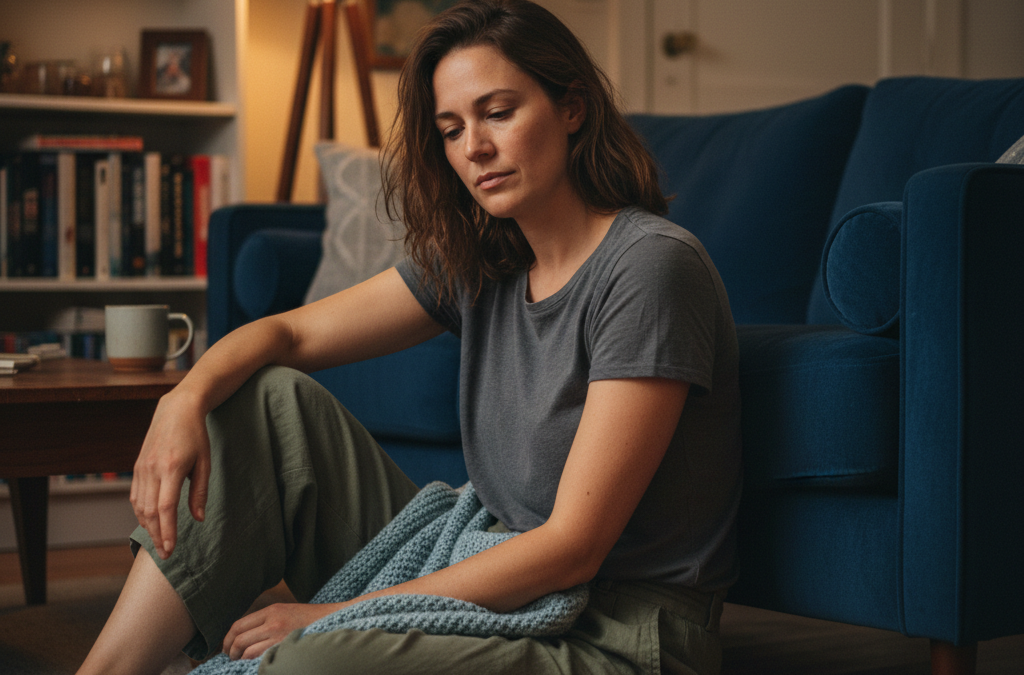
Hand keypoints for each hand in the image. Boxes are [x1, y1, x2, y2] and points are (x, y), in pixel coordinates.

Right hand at [130, 389, 211, 559]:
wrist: (176, 409)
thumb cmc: (196, 435)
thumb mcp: (205, 462)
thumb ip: (200, 492)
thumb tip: (198, 519)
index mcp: (172, 468)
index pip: (165, 508)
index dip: (167, 532)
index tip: (171, 550)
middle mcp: (152, 470)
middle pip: (149, 513)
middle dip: (157, 536)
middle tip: (166, 555)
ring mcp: (141, 468)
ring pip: (139, 506)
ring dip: (148, 527)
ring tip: (159, 542)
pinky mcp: (137, 467)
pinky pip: (135, 496)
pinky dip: (141, 513)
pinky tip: (149, 523)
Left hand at [222, 603, 340, 659]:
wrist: (334, 620)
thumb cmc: (310, 619)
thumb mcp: (286, 611)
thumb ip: (266, 620)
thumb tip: (244, 636)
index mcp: (271, 610)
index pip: (238, 625)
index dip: (227, 639)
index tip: (226, 647)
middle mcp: (273, 622)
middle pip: (239, 639)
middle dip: (230, 652)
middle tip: (230, 658)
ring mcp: (279, 636)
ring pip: (247, 652)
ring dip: (240, 660)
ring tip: (241, 663)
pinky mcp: (286, 648)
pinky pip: (261, 660)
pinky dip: (254, 664)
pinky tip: (256, 665)